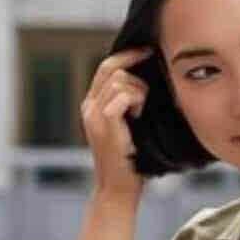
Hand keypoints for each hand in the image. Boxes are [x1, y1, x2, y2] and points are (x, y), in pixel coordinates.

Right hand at [81, 45, 153, 200]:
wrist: (118, 189)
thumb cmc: (131, 160)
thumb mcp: (130, 126)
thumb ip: (131, 104)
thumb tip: (150, 81)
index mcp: (93, 104)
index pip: (107, 67)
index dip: (127, 55)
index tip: (147, 51)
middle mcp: (89, 107)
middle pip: (112, 68)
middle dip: (136, 75)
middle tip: (148, 94)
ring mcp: (93, 115)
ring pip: (119, 80)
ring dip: (138, 92)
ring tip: (141, 112)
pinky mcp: (103, 124)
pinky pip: (120, 96)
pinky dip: (135, 101)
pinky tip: (139, 116)